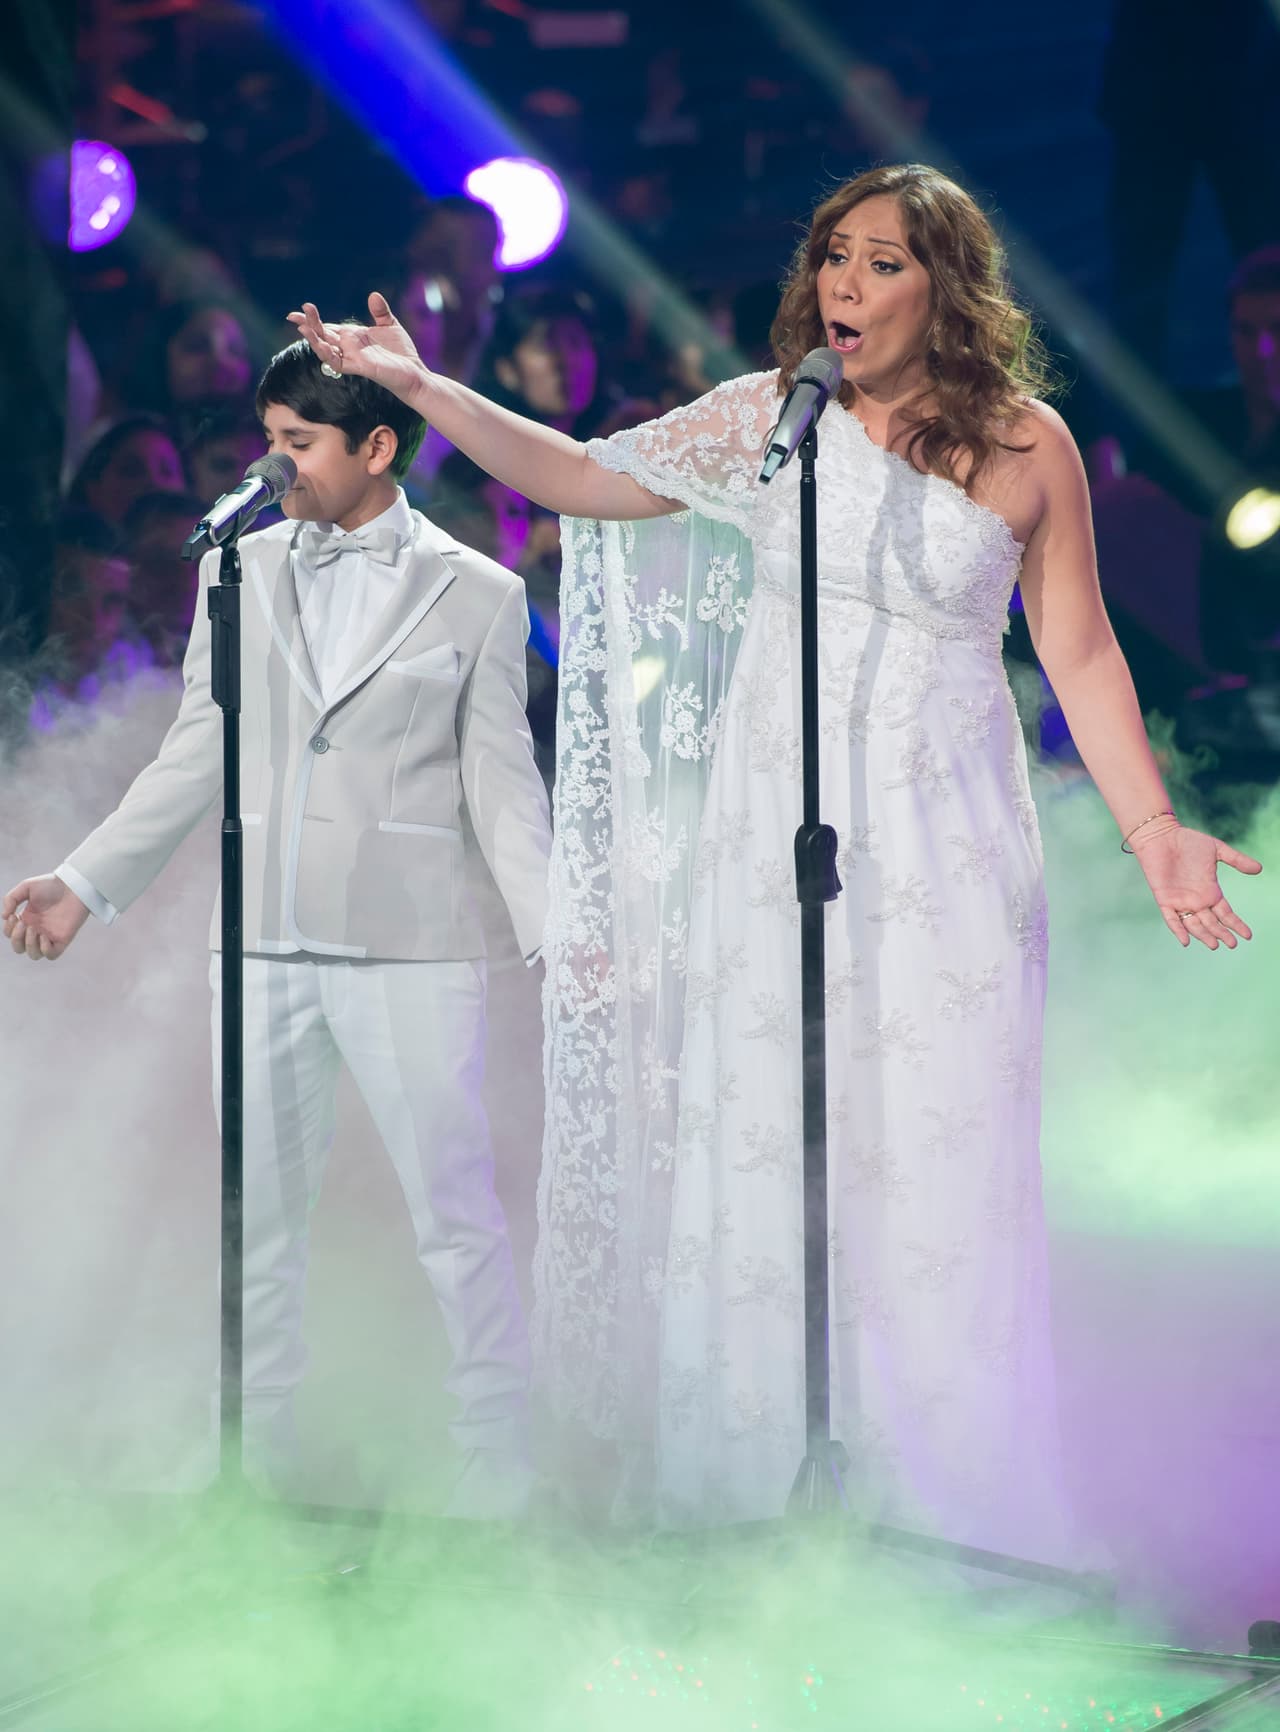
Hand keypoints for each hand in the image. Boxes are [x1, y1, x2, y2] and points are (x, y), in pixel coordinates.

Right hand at [1, 874, 89, 959]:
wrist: (73, 885)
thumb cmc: (52, 885)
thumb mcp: (26, 887)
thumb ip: (11, 899)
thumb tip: (3, 916)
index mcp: (27, 920)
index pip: (11, 934)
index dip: (8, 929)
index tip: (14, 916)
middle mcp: (37, 930)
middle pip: (19, 948)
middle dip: (16, 938)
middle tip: (24, 923)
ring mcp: (50, 936)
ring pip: (34, 955)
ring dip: (29, 944)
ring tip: (34, 929)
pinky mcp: (63, 939)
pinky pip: (51, 955)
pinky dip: (45, 950)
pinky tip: (44, 936)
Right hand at [287, 291, 428, 404]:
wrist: (415, 373)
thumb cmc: (401, 353)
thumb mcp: (390, 325)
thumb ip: (380, 311)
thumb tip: (373, 295)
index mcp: (353, 337)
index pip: (328, 327)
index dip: (313, 319)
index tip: (301, 309)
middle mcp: (349, 348)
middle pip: (323, 335)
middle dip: (308, 325)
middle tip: (294, 315)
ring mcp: (352, 358)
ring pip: (325, 350)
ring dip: (313, 339)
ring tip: (302, 327)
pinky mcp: (360, 367)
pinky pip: (338, 362)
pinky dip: (328, 354)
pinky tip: (322, 344)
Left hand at [1130, 823, 1261, 949]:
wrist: (1161, 835)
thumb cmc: (1188, 841)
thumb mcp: (1217, 850)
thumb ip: (1237, 860)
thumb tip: (1259, 869)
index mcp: (1210, 891)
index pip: (1225, 914)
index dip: (1236, 924)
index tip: (1247, 936)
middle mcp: (1196, 900)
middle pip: (1211, 922)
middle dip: (1221, 934)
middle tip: (1232, 945)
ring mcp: (1180, 901)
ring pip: (1193, 924)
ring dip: (1203, 935)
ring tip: (1214, 945)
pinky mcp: (1164, 898)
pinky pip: (1171, 918)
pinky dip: (1178, 929)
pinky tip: (1185, 941)